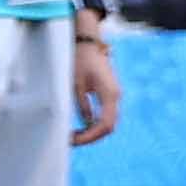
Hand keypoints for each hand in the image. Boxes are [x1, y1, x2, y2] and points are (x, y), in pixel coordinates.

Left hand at [71, 27, 121, 146]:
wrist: (88, 43)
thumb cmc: (80, 60)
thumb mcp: (75, 84)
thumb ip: (81, 105)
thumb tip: (84, 125)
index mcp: (110, 94)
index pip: (105, 124)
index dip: (90, 136)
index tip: (73, 141)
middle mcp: (115, 97)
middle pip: (109, 126)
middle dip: (91, 137)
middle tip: (70, 141)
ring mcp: (113, 96)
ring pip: (108, 122)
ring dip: (92, 132)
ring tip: (73, 136)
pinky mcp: (108, 94)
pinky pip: (105, 114)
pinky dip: (94, 124)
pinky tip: (80, 127)